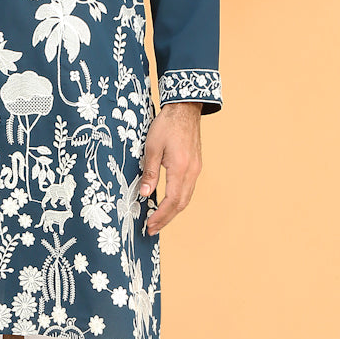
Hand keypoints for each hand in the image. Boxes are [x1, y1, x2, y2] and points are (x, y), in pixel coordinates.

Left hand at [138, 102, 202, 234]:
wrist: (185, 109)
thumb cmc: (166, 125)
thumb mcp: (152, 147)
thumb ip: (149, 172)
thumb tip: (144, 194)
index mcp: (180, 168)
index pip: (171, 200)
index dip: (160, 215)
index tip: (149, 225)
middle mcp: (192, 172)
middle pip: (181, 204)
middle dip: (166, 218)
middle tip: (152, 229)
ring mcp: (196, 169)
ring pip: (186, 198)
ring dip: (173, 211)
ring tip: (158, 220)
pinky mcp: (196, 165)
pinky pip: (188, 189)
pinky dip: (178, 200)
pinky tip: (168, 203)